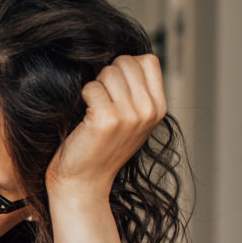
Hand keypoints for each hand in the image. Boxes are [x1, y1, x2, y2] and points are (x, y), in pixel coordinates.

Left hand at [45, 54, 165, 203]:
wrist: (82, 184)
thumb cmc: (98, 149)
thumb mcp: (129, 120)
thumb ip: (135, 92)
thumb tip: (124, 59)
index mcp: (158, 108)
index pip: (147, 60)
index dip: (125, 68)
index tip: (113, 90)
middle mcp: (149, 110)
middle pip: (126, 62)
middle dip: (106, 75)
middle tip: (99, 102)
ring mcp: (130, 115)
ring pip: (108, 71)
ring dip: (94, 86)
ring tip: (92, 110)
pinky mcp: (107, 120)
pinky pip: (91, 87)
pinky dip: (82, 97)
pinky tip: (83, 117)